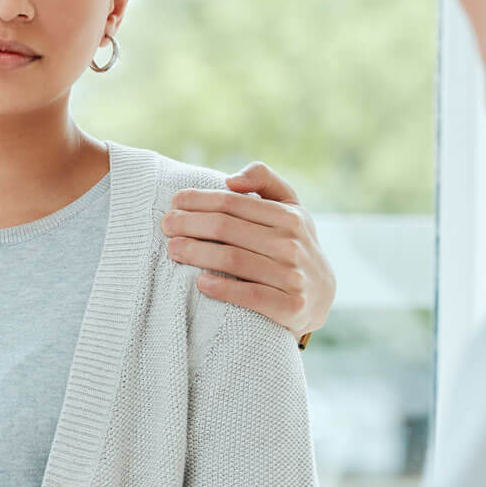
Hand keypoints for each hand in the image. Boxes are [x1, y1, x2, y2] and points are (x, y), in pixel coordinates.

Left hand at [161, 162, 333, 337]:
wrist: (320, 297)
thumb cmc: (291, 245)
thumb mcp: (289, 208)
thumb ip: (265, 181)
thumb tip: (231, 179)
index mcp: (290, 216)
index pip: (233, 203)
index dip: (199, 200)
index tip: (174, 201)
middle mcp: (292, 244)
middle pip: (227, 228)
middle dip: (190, 224)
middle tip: (166, 225)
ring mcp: (293, 276)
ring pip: (233, 259)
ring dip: (197, 252)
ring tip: (172, 250)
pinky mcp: (291, 307)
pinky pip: (250, 295)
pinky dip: (223, 288)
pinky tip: (200, 283)